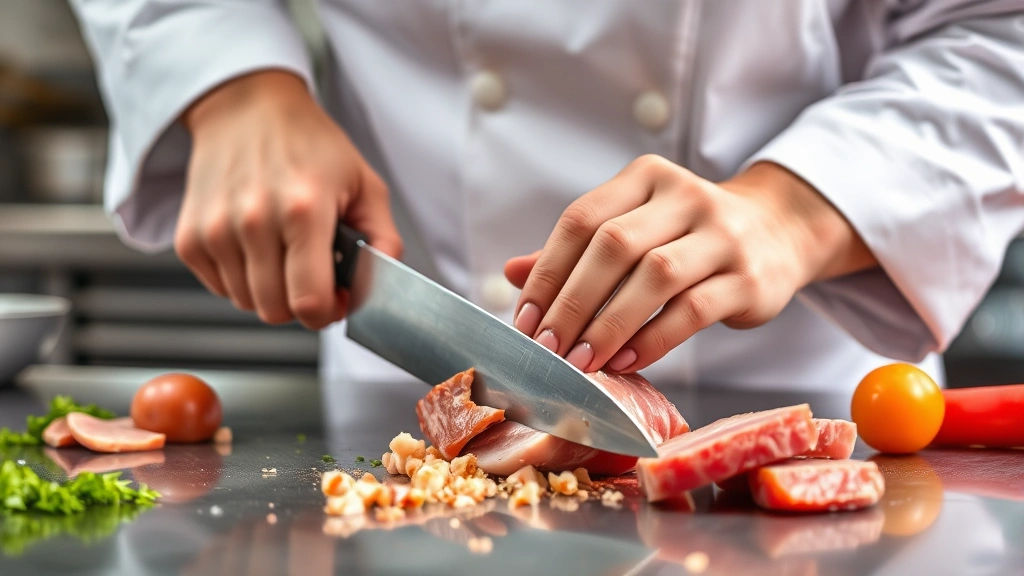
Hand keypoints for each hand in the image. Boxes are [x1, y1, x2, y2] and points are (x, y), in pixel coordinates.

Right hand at [176, 71, 401, 328]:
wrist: (247, 107)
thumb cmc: (310, 144)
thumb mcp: (365, 184)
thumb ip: (384, 239)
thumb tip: (381, 286)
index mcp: (303, 211)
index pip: (309, 302)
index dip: (329, 313)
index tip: (336, 298)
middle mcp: (253, 221)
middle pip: (276, 312)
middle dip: (300, 303)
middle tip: (312, 273)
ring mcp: (215, 230)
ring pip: (247, 304)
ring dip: (270, 291)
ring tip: (284, 253)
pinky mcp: (189, 237)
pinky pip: (219, 289)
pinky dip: (240, 279)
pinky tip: (256, 247)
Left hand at [505, 155, 875, 372]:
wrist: (780, 232)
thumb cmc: (688, 236)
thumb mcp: (635, 227)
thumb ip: (578, 250)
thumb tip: (510, 273)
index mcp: (646, 177)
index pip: (582, 220)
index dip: (547, 271)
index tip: (525, 318)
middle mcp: (686, 196)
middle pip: (614, 246)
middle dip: (572, 302)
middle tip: (546, 348)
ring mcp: (722, 235)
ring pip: (655, 277)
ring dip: (609, 325)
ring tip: (581, 361)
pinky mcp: (749, 278)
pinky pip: (692, 311)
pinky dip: (652, 340)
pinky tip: (624, 361)